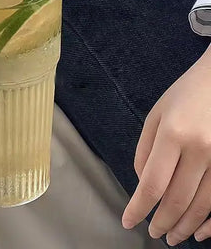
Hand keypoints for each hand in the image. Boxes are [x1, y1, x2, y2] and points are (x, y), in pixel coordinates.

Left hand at [122, 44, 210, 245]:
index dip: (139, 208)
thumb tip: (143, 184)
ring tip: (171, 237)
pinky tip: (200, 231)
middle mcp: (200, 150)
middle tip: (152, 234)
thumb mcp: (155, 115)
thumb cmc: (184, 95)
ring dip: (184, 227)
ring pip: (202, 206)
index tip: (128, 220)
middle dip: (161, 222)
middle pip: (177, 200)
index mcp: (173, 135)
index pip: (152, 184)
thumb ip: (145, 150)